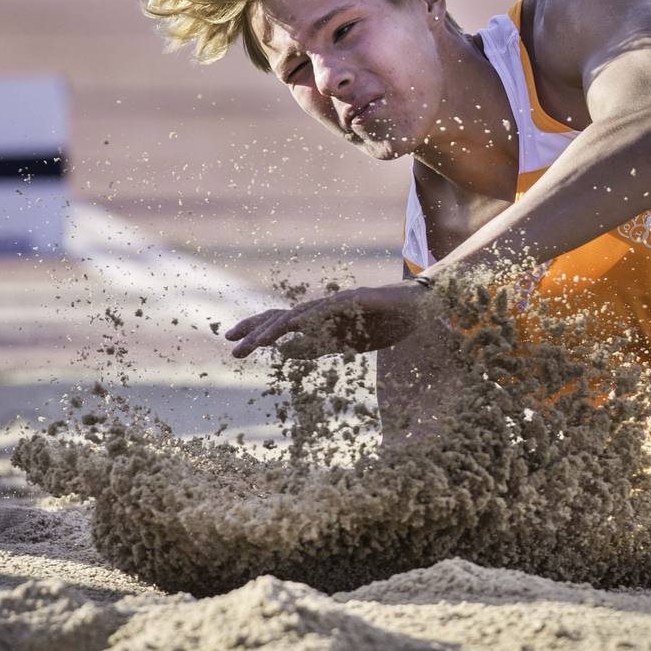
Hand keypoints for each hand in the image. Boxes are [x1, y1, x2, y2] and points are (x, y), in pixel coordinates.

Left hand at [225, 282, 427, 359]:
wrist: (420, 308)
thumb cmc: (385, 323)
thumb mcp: (344, 343)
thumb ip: (316, 346)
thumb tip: (283, 352)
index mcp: (321, 319)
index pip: (281, 323)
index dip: (257, 331)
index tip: (233, 343)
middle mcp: (325, 307)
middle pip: (283, 315)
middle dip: (256, 329)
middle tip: (231, 345)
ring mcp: (340, 301)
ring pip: (302, 313)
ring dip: (278, 328)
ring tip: (257, 343)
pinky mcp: (359, 298)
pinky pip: (332, 308)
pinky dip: (313, 316)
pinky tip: (295, 325)